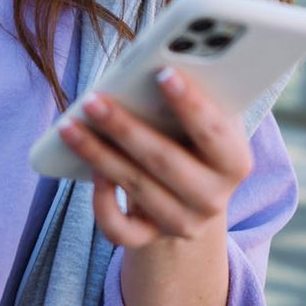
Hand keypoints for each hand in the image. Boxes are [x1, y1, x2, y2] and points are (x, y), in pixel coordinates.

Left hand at [56, 66, 250, 248]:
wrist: (191, 195)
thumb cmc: (192, 139)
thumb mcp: (203, 119)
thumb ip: (189, 97)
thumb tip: (148, 67)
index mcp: (235, 162)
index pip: (215, 133)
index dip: (191, 104)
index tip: (163, 74)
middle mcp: (214, 198)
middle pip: (165, 161)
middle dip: (125, 128)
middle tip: (93, 100)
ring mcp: (183, 223)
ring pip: (137, 189)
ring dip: (98, 154)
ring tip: (70, 125)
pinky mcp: (152, 239)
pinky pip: (120, 229)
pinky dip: (101, 201)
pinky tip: (89, 171)